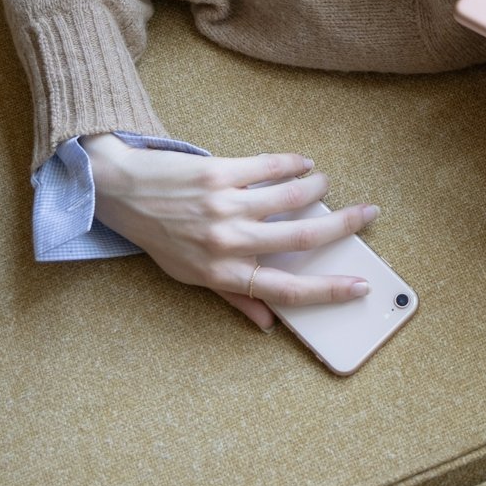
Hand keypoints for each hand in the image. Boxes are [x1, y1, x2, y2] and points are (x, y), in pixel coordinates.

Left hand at [81, 136, 379, 332]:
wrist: (118, 190)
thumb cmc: (156, 235)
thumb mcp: (189, 275)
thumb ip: (233, 296)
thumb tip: (269, 323)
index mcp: (222, 274)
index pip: (286, 289)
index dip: (328, 290)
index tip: (360, 286)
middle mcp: (227, 242)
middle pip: (301, 237)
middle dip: (342, 226)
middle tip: (368, 215)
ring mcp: (224, 206)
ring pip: (290, 196)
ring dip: (316, 187)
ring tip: (325, 184)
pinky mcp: (219, 172)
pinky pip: (269, 167)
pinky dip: (293, 164)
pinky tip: (303, 162)